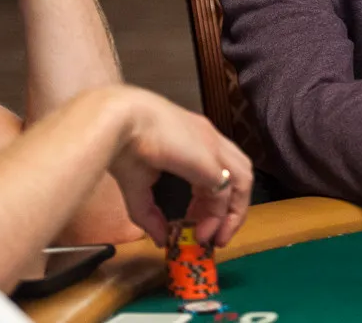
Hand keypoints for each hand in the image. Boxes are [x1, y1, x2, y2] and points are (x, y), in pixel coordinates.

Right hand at [102, 87, 252, 247]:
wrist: (119, 122)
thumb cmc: (123, 144)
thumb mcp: (138, 185)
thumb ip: (150, 214)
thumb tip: (160, 240)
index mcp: (195, 140)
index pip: (218, 170)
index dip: (211, 201)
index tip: (198, 223)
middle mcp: (211, 141)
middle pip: (238, 174)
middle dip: (232, 208)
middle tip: (216, 236)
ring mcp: (214, 148)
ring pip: (243, 181)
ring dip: (234, 213)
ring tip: (217, 237)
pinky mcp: (211, 160)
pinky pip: (226, 191)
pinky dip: (219, 215)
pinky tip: (204, 231)